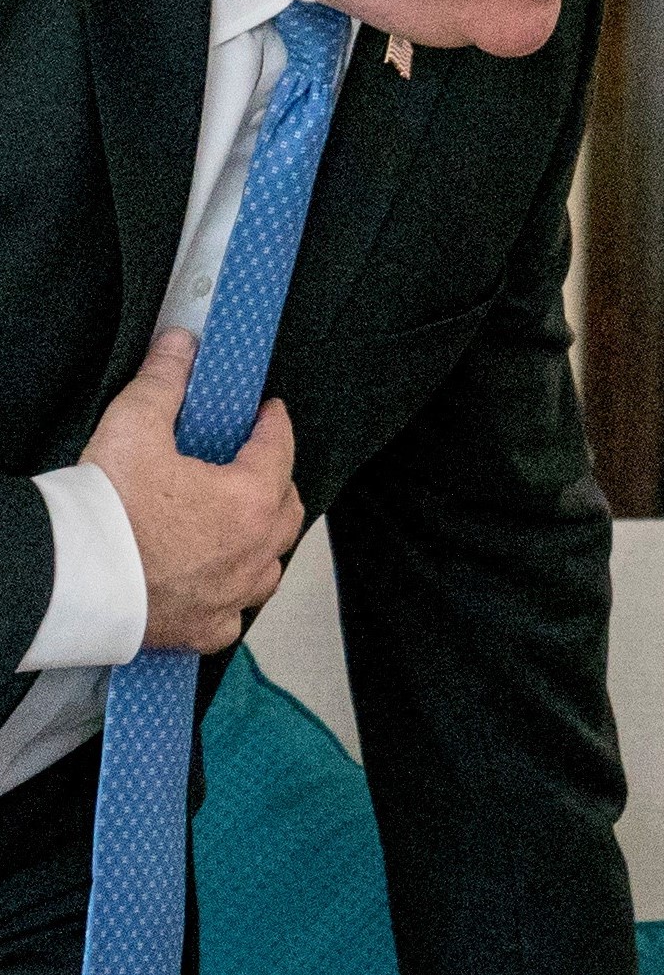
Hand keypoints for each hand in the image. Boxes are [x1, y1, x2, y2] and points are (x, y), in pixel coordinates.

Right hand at [81, 328, 303, 652]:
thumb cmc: (103, 512)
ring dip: (261, 541)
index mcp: (249, 500)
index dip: (274, 424)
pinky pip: (233, 614)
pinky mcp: (202, 629)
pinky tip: (217, 586)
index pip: (278, 449)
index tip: (269, 413)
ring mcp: (231, 594)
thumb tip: (181, 346)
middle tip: (256, 463)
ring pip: (268, 565)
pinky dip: (230, 596)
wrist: (66, 580)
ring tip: (241, 524)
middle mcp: (253, 552)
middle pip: (286, 510)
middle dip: (275, 482)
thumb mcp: (133, 427)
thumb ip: (164, 382)